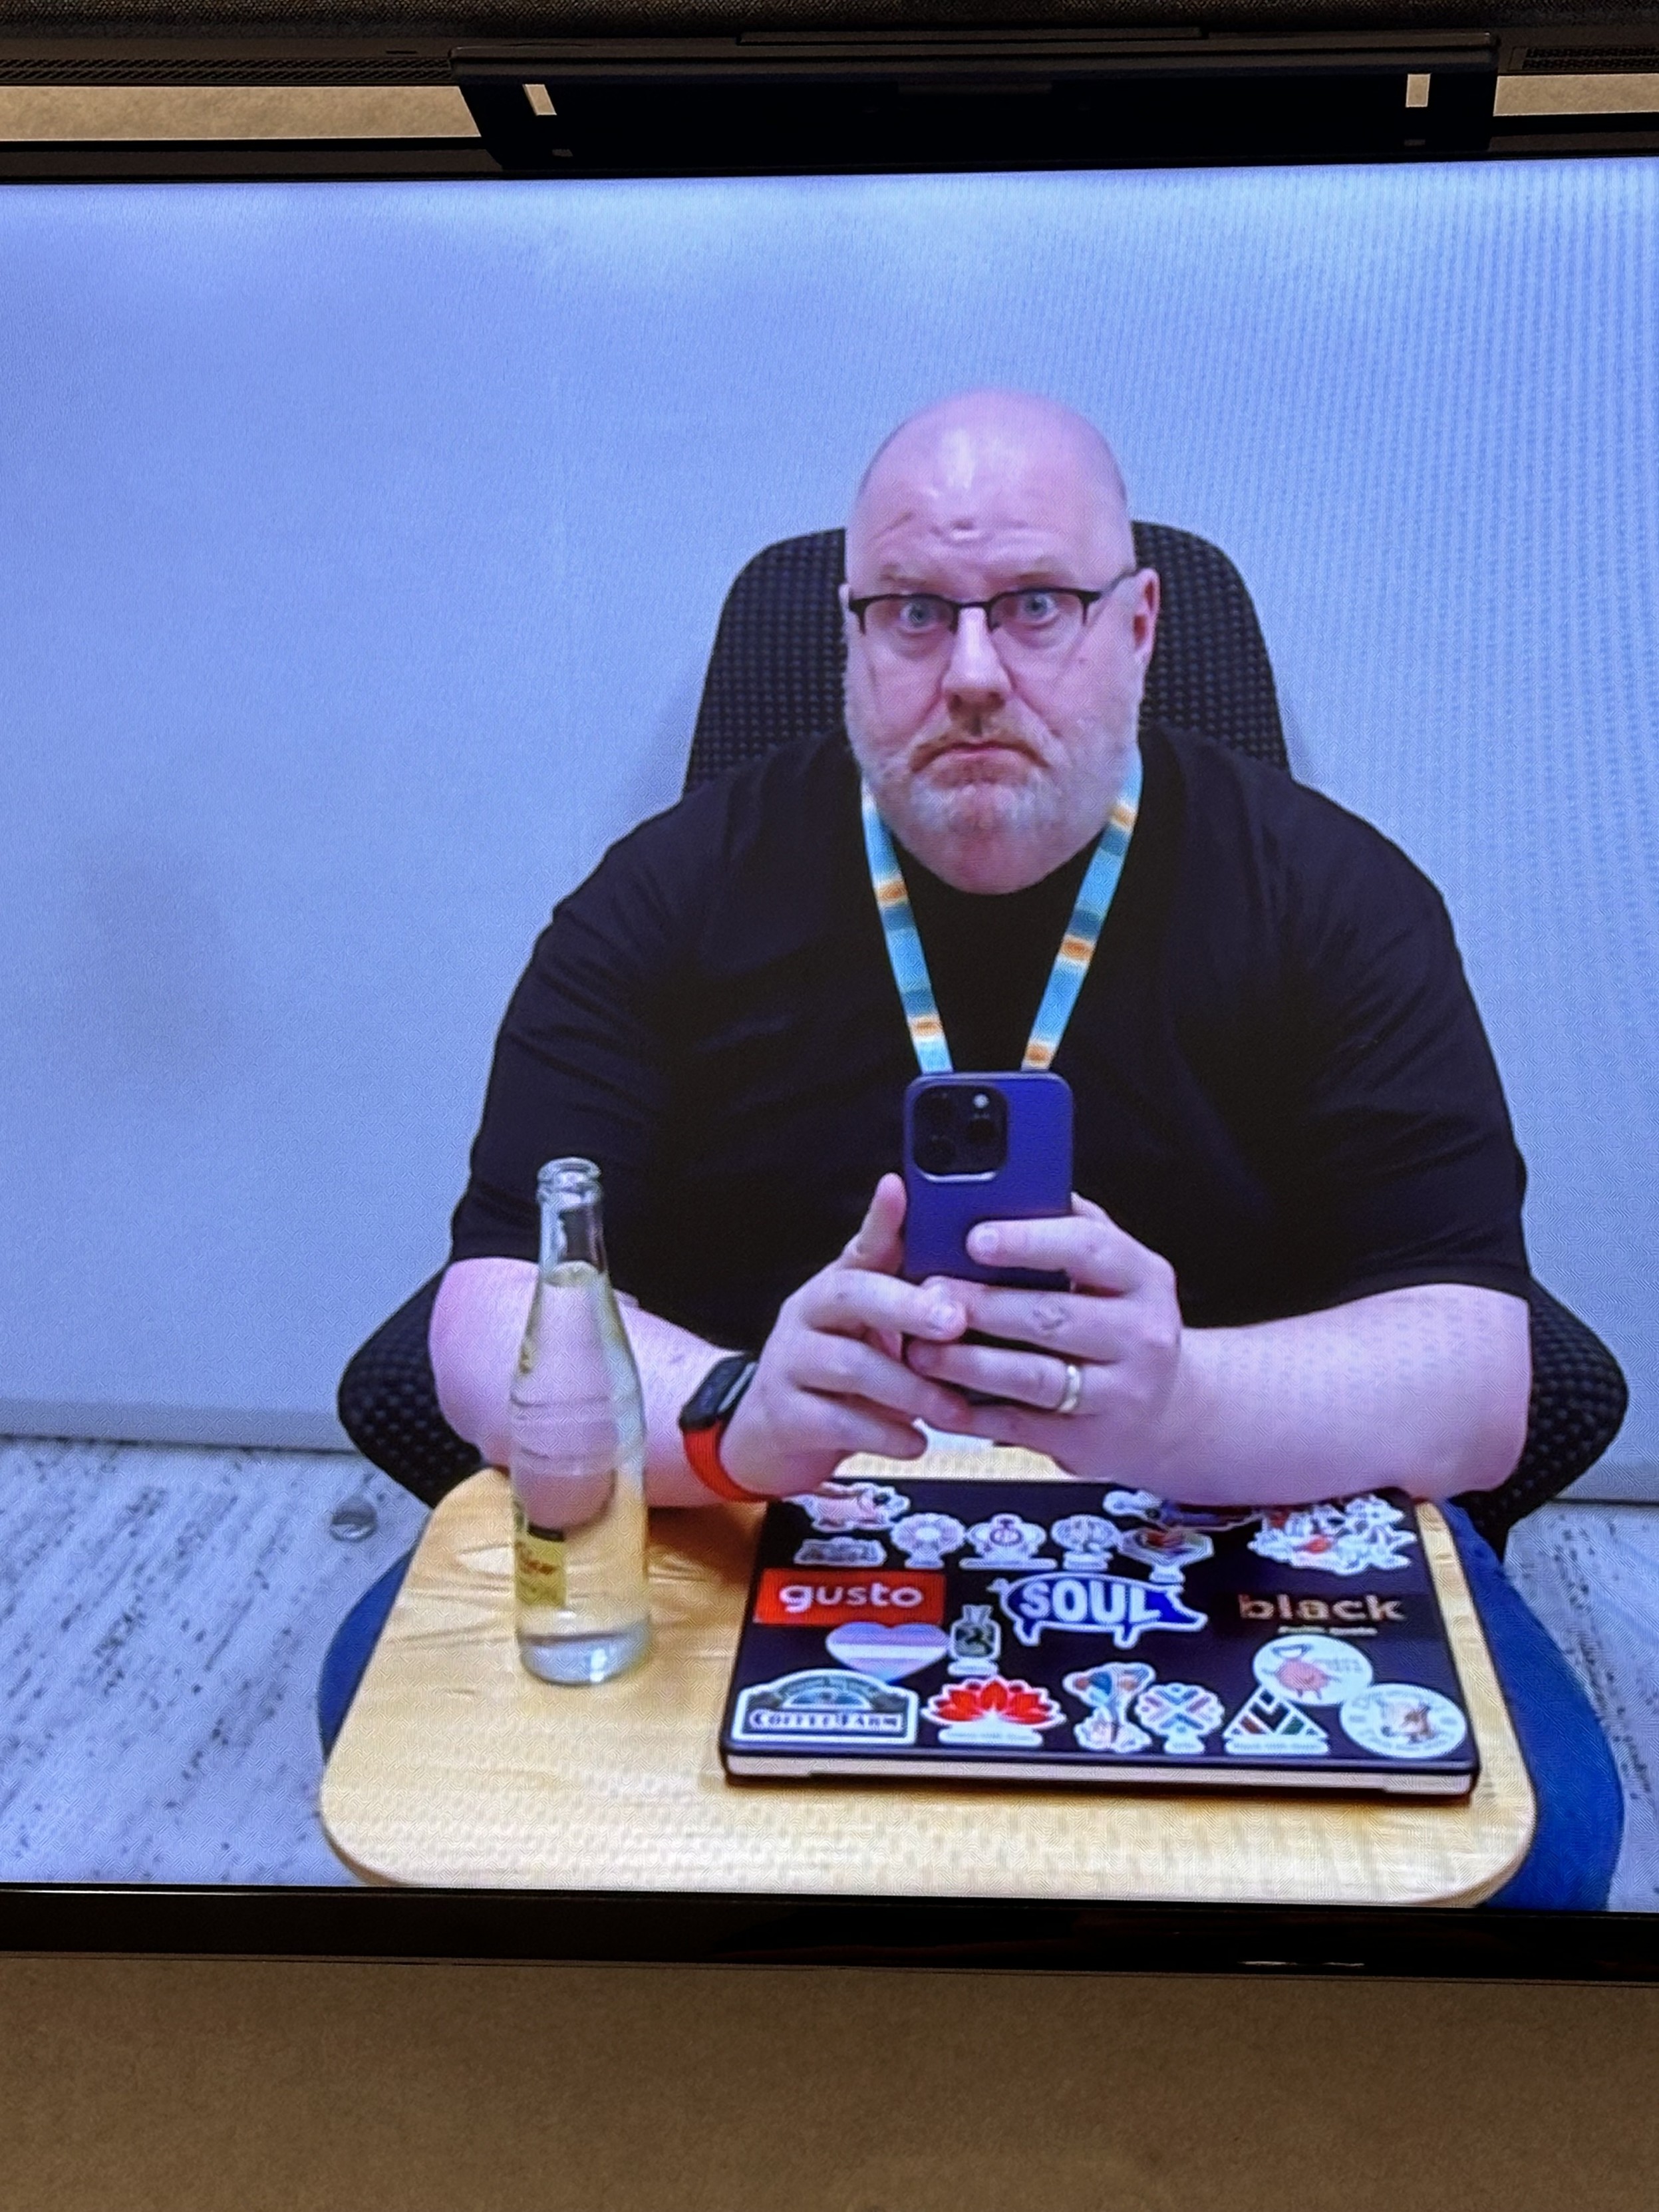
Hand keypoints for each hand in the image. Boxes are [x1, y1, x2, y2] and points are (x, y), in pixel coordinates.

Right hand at [719, 1174, 978, 1498]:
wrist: (770, 1435)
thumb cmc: (840, 1375)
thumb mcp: (873, 1333)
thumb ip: (914, 1302)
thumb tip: (977, 1278)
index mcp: (838, 1286)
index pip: (862, 1244)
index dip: (882, 1217)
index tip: (900, 1188)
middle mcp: (808, 1314)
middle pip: (852, 1295)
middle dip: (907, 1307)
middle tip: (954, 1321)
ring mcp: (791, 1362)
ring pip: (850, 1364)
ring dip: (911, 1388)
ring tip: (953, 1408)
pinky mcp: (787, 1415)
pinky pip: (838, 1421)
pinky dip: (885, 1434)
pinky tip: (916, 1442)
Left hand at [903, 1196, 1184, 1478]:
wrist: (1172, 1412)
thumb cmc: (1121, 1322)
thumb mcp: (1114, 1270)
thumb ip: (1066, 1227)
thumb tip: (1001, 1186)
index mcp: (1143, 1277)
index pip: (1088, 1248)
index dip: (1029, 1241)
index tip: (975, 1237)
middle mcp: (1141, 1334)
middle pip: (1053, 1315)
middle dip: (982, 1305)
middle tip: (926, 1295)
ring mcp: (1120, 1392)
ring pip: (1034, 1376)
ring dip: (968, 1364)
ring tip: (920, 1350)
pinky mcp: (1091, 1440)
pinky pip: (1022, 1426)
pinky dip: (973, 1414)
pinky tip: (938, 1398)